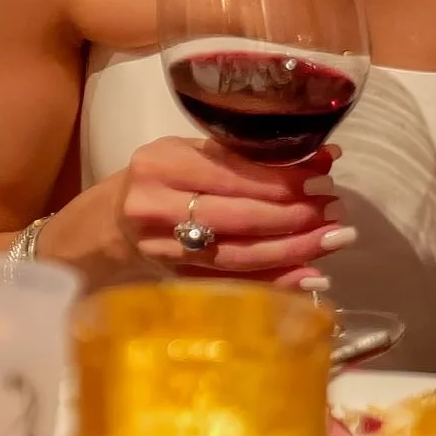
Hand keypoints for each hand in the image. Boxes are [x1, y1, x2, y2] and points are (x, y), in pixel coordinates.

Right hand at [44, 136, 350, 289]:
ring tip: (332, 239)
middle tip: (336, 212)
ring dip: (293, 249)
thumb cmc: (152, 182)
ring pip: (239, 253)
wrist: (99, 230)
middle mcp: (157, 205)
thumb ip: (240, 156)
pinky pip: (233, 281)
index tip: (325, 175)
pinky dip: (275, 281)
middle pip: (240, 216)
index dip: (284, 178)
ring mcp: (163, 248)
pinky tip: (310, 277)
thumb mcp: (183, 153)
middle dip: (296, 215)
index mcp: (162, 163)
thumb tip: (321, 158)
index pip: (234, 173)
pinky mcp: (174, 279)